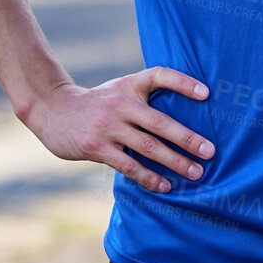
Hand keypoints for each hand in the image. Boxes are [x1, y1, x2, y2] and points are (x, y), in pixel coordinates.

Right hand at [26, 66, 215, 193]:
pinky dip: (149, 177)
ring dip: (174, 162)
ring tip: (196, 173)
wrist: (52, 110)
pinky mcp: (96, 147)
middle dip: (187, 138)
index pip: (159, 75)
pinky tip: (165, 186)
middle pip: (160, 122)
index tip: (206, 94)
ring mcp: (108, 126)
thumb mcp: (119, 90)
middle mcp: (120, 103)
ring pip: (147, 147)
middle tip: (211, 151)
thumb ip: (144, 98)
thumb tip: (183, 121)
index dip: (183, 83)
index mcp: (129, 85)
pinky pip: (128, 165)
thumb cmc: (97, 103)